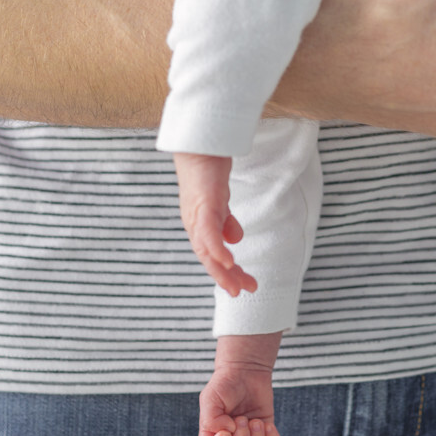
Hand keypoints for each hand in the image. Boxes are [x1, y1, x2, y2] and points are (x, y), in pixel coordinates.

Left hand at [173, 152, 253, 295]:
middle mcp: (194, 223)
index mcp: (199, 224)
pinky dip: (216, 248)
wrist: (199, 143)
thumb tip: (234, 240)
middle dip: (225, 277)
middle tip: (241, 292)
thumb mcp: (220, 200)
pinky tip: (226, 261)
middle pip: (208, 257)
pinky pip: (208, 231)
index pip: (211, 254)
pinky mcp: (203, 203)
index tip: (240, 286)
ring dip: (221, 270)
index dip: (224, 271)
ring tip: (236, 285)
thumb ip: (225, 221)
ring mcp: (197, 213)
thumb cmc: (208, 169)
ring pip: (207, 249)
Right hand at [199, 333, 282, 435]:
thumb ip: (211, 420)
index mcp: (212, 430)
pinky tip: (267, 424)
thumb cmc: (225, 383)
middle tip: (242, 418)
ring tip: (256, 421)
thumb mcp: (210, 397)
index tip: (226, 432)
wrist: (246, 369)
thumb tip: (228, 432)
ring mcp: (248, 433)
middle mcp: (229, 435)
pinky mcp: (264, 427)